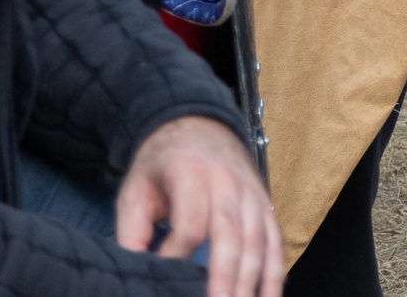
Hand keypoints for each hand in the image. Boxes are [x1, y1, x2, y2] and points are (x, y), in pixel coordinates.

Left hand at [116, 117, 283, 296]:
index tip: (157, 276)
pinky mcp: (265, 203)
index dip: (174, 255)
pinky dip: (275, 271)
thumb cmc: (161, 166)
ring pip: (258, 240)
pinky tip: (270, 296)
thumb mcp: (134, 191)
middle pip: (231, 233)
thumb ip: (131, 232)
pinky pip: (276, 240)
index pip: (190, 223)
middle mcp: (229, 182)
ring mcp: (252, 192)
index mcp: (191, 173)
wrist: (198, 127)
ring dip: (254, 279)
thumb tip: (136, 272)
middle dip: (226, 276)